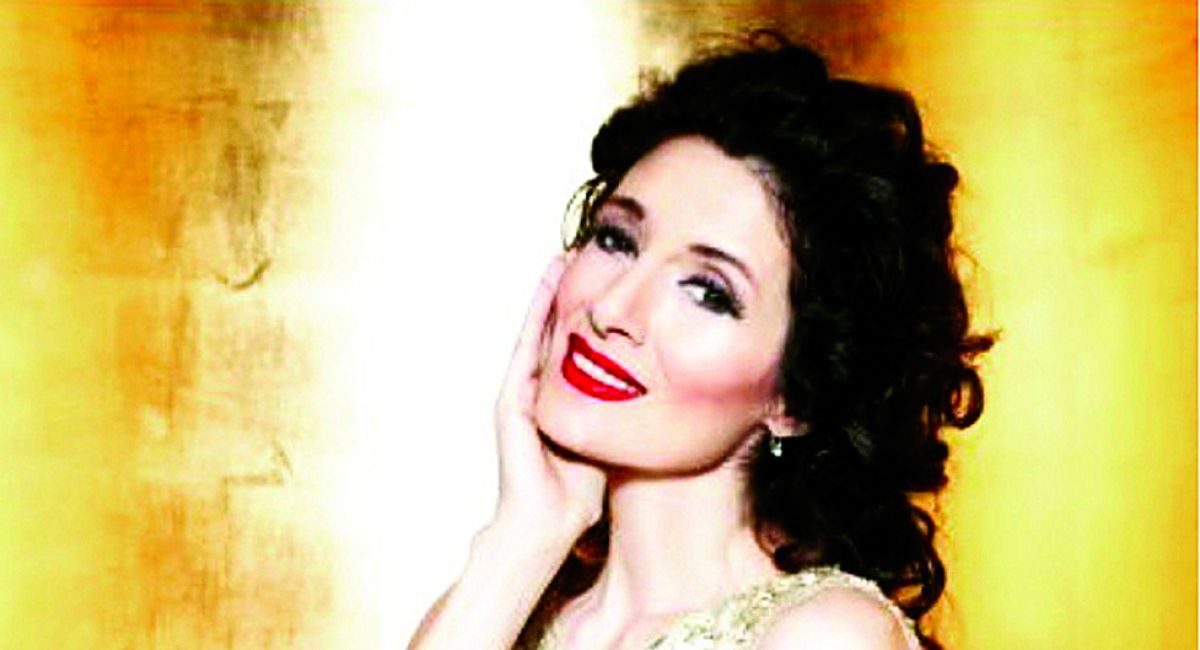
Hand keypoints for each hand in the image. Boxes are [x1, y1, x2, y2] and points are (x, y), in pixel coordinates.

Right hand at [491, 255, 605, 538]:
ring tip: (560, 258)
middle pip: (550, 330)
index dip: (582, 312)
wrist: (548, 524)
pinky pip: (525, 348)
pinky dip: (534, 317)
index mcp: (558, 399)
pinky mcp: (510, 399)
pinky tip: (545, 290)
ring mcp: (520, 392)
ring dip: (546, 294)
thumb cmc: (580, 490)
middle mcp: (535, 390)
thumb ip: (621, 413)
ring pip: (535, 331)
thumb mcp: (608, 437)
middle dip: (563, 292)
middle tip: (578, 253)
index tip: (601, 279)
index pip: (569, 345)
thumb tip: (662, 393)